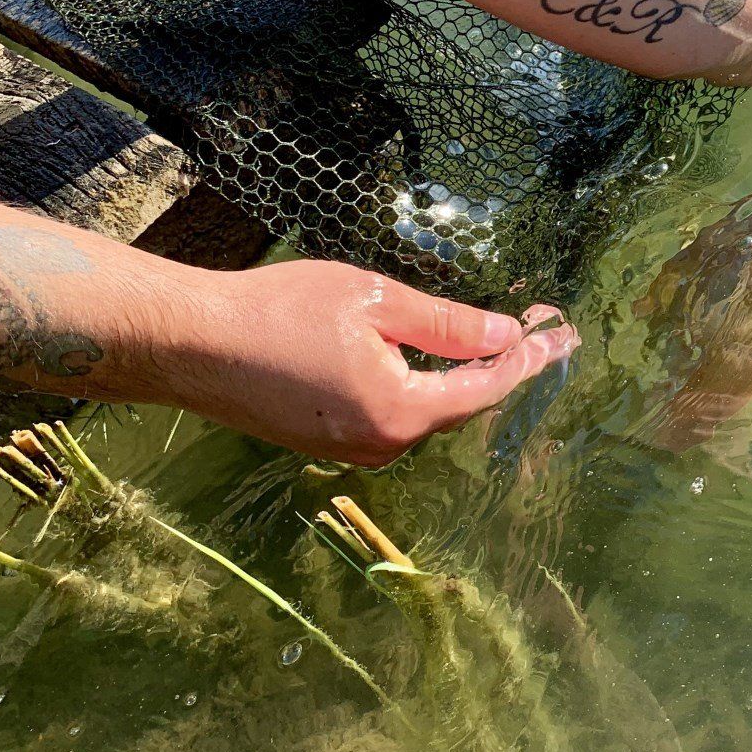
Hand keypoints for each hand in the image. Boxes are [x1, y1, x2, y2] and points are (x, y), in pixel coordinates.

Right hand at [166, 261, 577, 465]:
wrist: (189, 344)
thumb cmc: (278, 311)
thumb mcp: (375, 301)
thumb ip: (448, 324)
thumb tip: (505, 335)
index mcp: (400, 412)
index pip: (485, 388)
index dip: (527, 360)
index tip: (562, 337)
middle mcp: (381, 444)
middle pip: (459, 406)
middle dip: (502, 368)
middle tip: (543, 332)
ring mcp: (351, 449)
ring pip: (425, 413)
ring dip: (460, 379)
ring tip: (500, 342)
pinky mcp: (326, 442)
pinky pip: (392, 416)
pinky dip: (420, 388)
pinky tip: (433, 359)